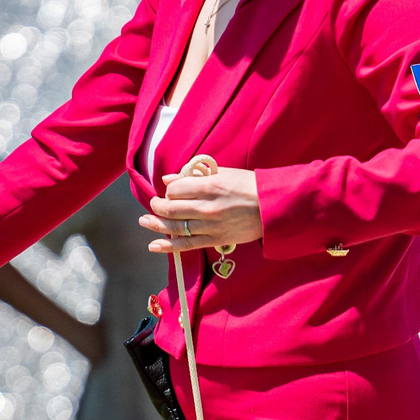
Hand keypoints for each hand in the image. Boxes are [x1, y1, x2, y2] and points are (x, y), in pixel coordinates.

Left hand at [142, 165, 261, 253]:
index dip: (169, 190)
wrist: (274, 208)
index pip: (175, 189)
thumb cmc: (250, 186)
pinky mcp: (216, 239)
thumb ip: (193, 176)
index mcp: (209, 186)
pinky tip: (154, 245)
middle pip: (171, 208)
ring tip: (144, 221)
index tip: (171, 190)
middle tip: (155, 205)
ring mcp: (211, 226)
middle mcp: (207, 207)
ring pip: (175, 227)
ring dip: (156, 224)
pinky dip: (168, 246)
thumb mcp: (223, 173)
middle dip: (158, 206)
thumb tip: (168, 179)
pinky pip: (187, 244)